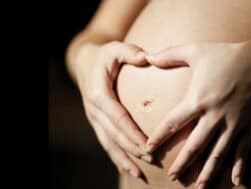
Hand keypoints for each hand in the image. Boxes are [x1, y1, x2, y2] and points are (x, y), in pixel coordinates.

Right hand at [75, 41, 151, 176]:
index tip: (148, 145)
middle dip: (132, 149)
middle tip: (152, 160)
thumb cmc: (104, 56)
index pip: (117, 118)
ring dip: (124, 159)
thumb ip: (130, 52)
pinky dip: (117, 157)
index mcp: (99, 94)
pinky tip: (129, 167)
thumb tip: (147, 58)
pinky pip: (106, 142)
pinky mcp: (97, 123)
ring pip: (108, 143)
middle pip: (114, 135)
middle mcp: (94, 110)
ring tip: (140, 173)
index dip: (132, 133)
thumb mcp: (114, 48)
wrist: (85, 64)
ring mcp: (94, 119)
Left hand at [145, 42, 250, 187]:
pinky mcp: (248, 126)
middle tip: (173, 176)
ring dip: (208, 172)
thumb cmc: (226, 55)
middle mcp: (214, 117)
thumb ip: (169, 55)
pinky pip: (244, 150)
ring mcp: (233, 124)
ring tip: (199, 187)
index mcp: (198, 100)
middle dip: (182, 163)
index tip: (148, 149)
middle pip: (194, 146)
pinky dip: (240, 166)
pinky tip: (237, 182)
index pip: (172, 123)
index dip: (159, 138)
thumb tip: (147, 56)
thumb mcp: (195, 51)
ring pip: (218, 153)